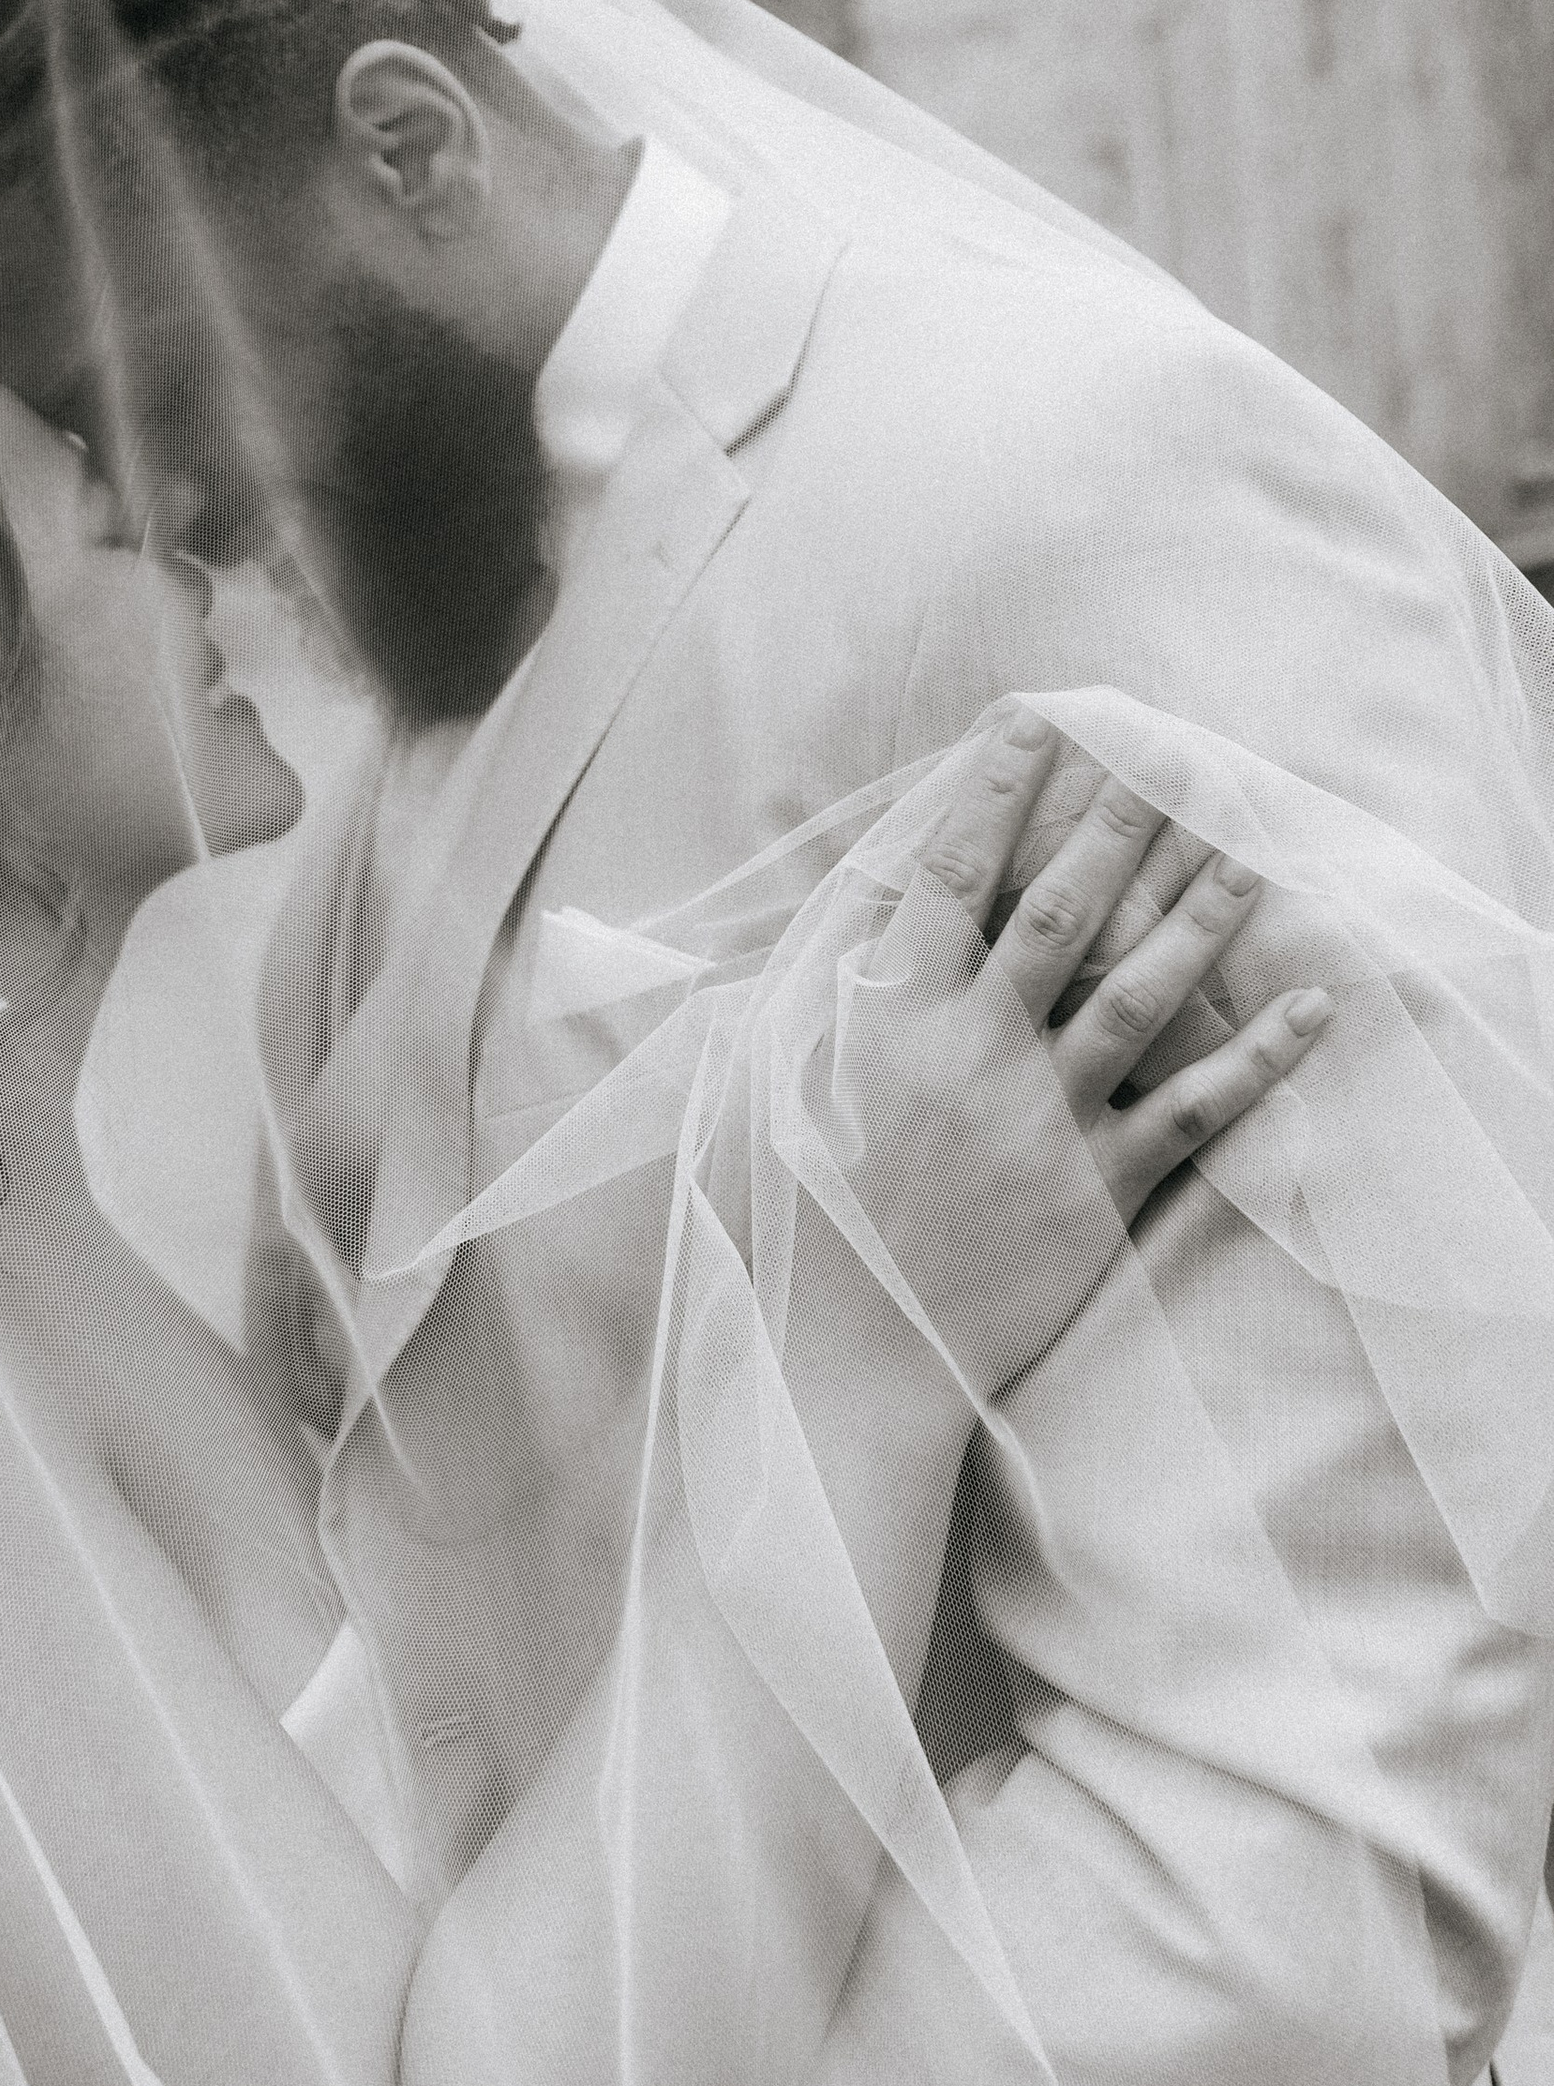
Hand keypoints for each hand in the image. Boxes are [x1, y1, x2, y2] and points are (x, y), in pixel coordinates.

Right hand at [840, 710, 1333, 1397]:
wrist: (846, 1361)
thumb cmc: (795, 1219)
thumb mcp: (773, 1079)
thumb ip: (820, 983)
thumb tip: (865, 895)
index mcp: (888, 1017)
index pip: (951, 874)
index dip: (994, 791)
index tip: (1033, 724)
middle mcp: (974, 1051)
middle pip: (1061, 910)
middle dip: (1117, 823)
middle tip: (1169, 759)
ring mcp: (1044, 1118)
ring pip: (1142, 991)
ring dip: (1201, 915)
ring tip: (1248, 850)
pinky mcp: (1101, 1190)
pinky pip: (1196, 1108)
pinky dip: (1260, 1058)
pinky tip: (1312, 1008)